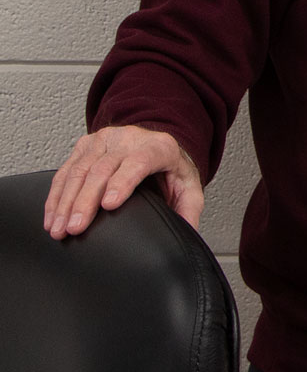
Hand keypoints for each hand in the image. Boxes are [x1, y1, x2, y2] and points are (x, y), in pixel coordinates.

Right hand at [43, 126, 203, 238]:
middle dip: (85, 201)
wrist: (157, 143)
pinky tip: (52, 216)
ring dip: (65, 202)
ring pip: (80, 170)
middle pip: (103, 169)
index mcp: (159, 147)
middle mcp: (131, 138)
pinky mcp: (86, 144)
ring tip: (58, 228)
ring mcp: (106, 139)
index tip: (108, 205)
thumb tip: (187, 233)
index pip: (139, 162)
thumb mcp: (189, 187)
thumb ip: (189, 210)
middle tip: (75, 228)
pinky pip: (67, 169)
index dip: (122, 182)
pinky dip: (56, 195)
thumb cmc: (171, 169)